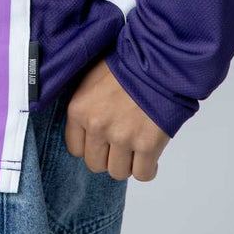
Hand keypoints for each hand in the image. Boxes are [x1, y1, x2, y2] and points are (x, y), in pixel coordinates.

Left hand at [62, 57, 170, 182]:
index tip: (101, 139)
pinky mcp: (147, 145)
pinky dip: (147, 169)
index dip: (90, 145)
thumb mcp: (91, 78)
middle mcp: (96, 126)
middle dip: (108, 156)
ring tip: (135, 147)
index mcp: (79, 109)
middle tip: (120, 142)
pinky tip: (149, 156)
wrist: (158, 59)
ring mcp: (122, 137)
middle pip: (95, 164)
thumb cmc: (126, 64)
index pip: (75, 148)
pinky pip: (142, 174)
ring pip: (118, 172)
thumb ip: (84, 105)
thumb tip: (83, 127)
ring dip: (127, 163)